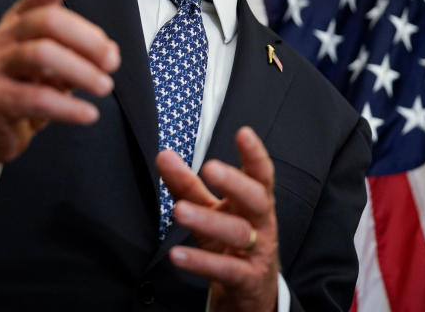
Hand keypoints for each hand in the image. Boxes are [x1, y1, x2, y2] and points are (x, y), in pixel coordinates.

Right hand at [0, 0, 119, 202]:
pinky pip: (36, 97)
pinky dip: (68, 107)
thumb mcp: (54, 70)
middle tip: (112, 62)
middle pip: (48, 21)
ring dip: (81, 70)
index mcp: (20, 21)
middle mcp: (5, 36)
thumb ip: (79, 56)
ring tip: (104, 87)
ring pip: (41, 54)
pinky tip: (89, 114)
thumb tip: (111, 52)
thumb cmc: (23, 91)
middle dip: (87, 38)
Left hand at [157, 127, 278, 311]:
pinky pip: (225, 269)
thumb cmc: (231, 242)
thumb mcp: (210, 211)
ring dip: (208, 220)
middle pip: (256, 199)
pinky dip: (201, 262)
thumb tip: (164, 155)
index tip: (243, 133)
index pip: (260, 175)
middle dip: (235, 182)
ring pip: (238, 233)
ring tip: (179, 210)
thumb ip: (187, 184)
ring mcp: (257, 252)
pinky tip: (178, 255)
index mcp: (254, 202)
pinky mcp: (247, 279)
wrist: (250, 292)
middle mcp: (261, 224)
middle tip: (209, 167)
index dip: (255, 154)